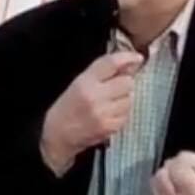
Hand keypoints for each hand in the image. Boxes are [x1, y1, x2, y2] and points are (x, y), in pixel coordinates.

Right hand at [40, 51, 144, 171]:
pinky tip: (108, 115)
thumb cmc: (67, 108)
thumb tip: (130, 63)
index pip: (111, 63)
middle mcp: (94, 96)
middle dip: (124, 83)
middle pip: (127, 82)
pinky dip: (121, 113)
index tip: (137, 58)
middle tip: (113, 89)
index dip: (128, 58)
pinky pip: (127, 114)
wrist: (57, 136)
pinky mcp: (109, 127)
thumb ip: (102, 72)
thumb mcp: (78, 84)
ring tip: (108, 104)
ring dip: (123, 99)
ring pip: (129, 98)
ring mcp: (103, 113)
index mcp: (84, 82)